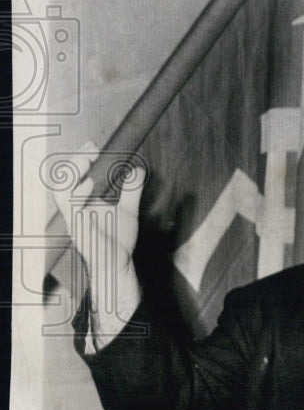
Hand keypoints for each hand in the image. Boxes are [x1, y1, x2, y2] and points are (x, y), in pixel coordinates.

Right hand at [52, 143, 145, 317]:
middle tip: (91, 148)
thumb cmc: (118, 240)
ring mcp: (74, 217)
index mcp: (83, 200)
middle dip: (75, 158)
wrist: (118, 264)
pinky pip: (69, 207)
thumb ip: (131, 190)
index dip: (79, 157)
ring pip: (60, 189)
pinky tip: (89, 184)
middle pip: (62, 177)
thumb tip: (138, 170)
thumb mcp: (128, 210)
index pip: (72, 174)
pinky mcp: (77, 227)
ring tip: (87, 161)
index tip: (94, 145)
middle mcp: (75, 207)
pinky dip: (77, 193)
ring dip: (72, 172)